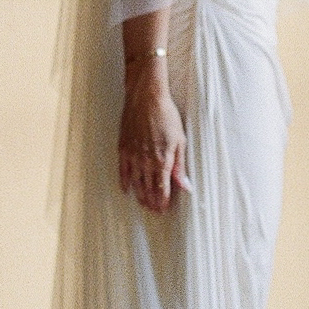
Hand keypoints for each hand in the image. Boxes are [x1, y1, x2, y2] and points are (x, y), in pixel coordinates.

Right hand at [119, 67, 187, 213]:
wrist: (146, 97)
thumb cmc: (166, 115)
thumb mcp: (180, 140)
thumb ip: (180, 166)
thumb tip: (185, 185)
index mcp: (162, 160)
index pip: (162, 189)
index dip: (162, 202)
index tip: (164, 210)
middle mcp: (146, 161)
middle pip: (148, 189)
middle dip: (152, 202)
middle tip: (154, 211)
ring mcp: (132, 155)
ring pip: (135, 182)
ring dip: (140, 195)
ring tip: (143, 204)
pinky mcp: (123, 148)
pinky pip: (122, 170)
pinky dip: (124, 182)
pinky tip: (126, 189)